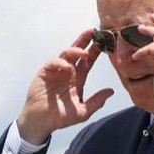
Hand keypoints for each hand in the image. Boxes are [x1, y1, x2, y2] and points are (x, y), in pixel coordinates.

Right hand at [16, 29, 113, 143]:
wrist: (42, 122)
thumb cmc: (61, 117)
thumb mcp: (83, 111)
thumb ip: (96, 101)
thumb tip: (111, 91)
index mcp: (78, 79)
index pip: (88, 61)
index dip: (96, 51)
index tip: (106, 43)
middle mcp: (68, 71)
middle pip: (78, 52)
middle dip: (85, 41)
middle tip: (94, 32)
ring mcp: (56, 71)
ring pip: (66, 54)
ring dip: (75, 49)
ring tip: (84, 51)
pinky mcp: (45, 73)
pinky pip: (53, 63)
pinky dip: (60, 62)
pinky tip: (67, 66)